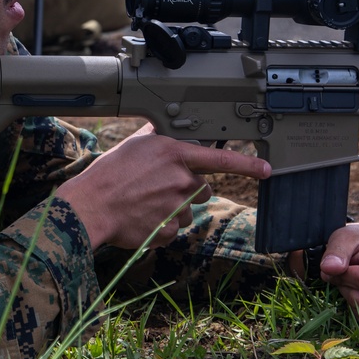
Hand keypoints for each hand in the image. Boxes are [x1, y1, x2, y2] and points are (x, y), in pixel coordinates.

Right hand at [57, 123, 270, 250]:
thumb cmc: (108, 174)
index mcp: (175, 155)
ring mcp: (178, 207)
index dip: (248, 165)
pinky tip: (142, 217)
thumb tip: (167, 128)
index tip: (267, 169)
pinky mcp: (170, 230)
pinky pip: (175, 228)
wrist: (91, 206)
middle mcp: (181, 180)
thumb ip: (159, 137)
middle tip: (157, 188)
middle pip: (201, 188)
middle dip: (185, 189)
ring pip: (189, 210)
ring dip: (174, 208)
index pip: (220, 159)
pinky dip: (162, 225)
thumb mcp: (134, 145)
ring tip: (145, 203)